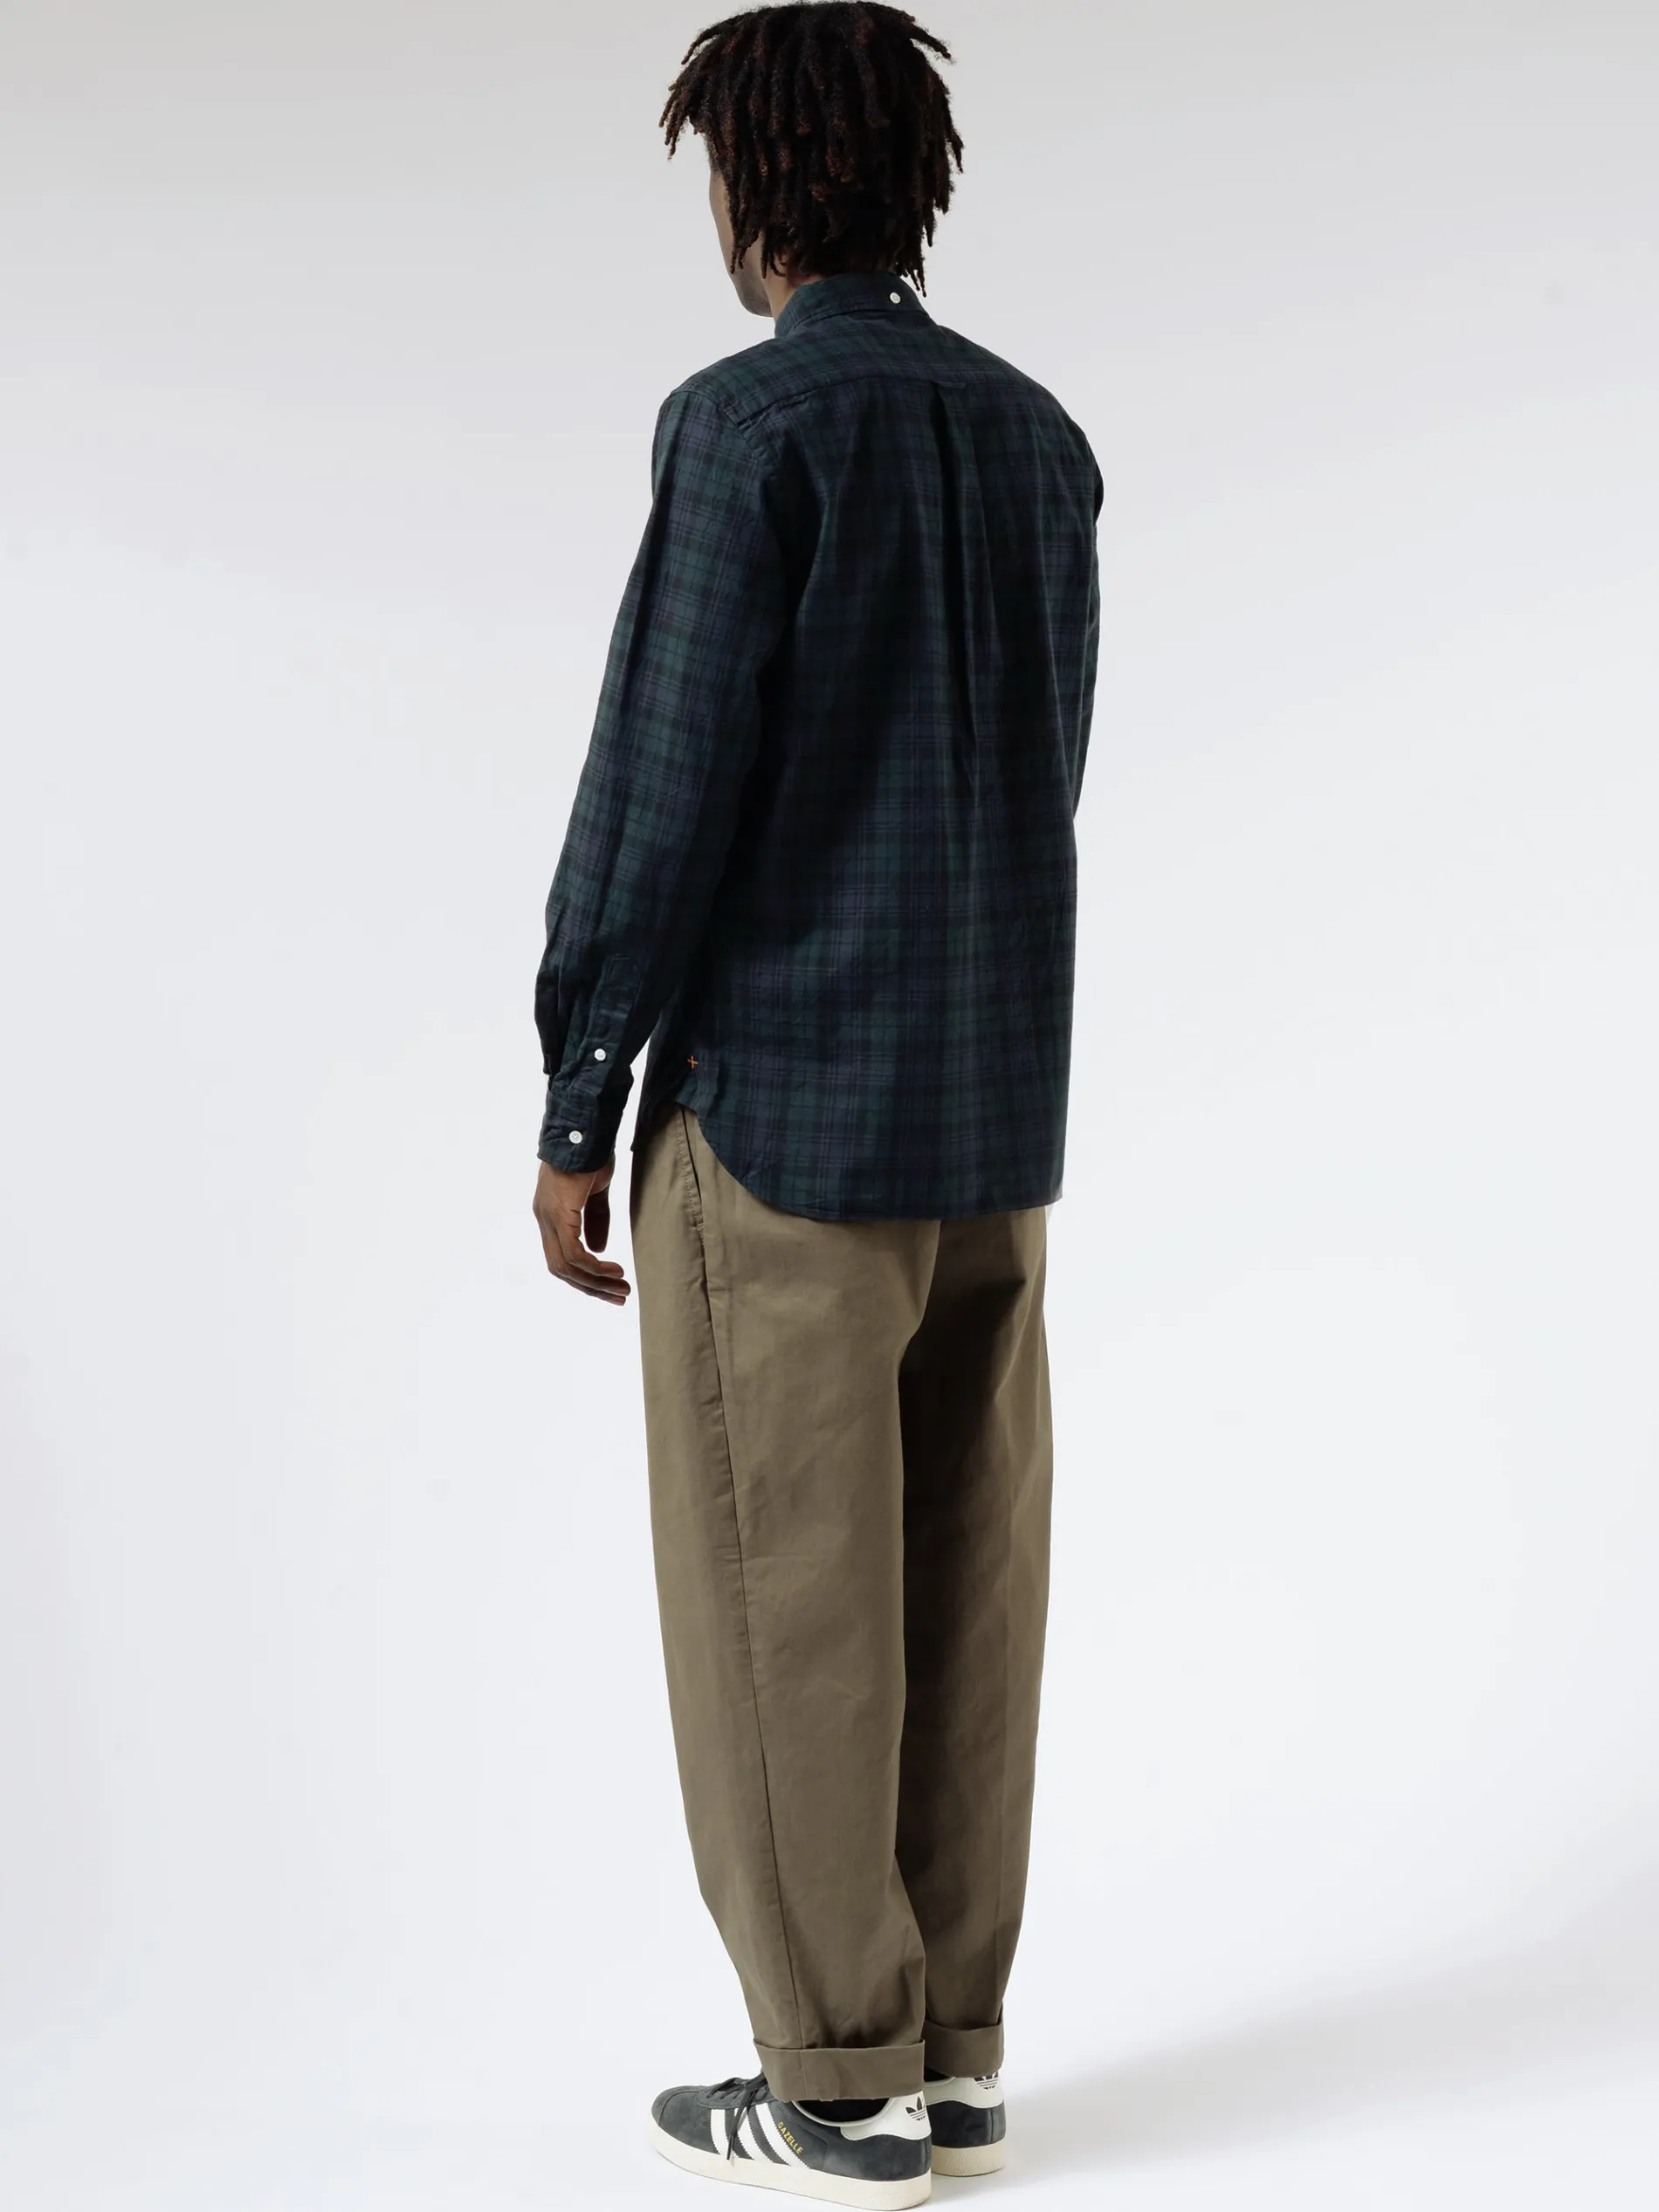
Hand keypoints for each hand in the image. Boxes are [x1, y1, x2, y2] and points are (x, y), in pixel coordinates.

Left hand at [533, 1156, 631, 1304]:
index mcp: (550, 1214)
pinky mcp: (559, 1215)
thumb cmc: (592, 1154)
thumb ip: (595, 1220)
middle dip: (591, 1287)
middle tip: (618, 1297)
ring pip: (567, 1266)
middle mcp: (544, 1219)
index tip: (609, 1285)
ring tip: (621, 1288)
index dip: (583, 1275)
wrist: (587, 1130)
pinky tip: (614, 1270)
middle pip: (561, 1268)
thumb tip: (599, 1249)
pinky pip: (574, 1254)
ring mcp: (548, 1217)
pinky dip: (594, 1267)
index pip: (561, 1257)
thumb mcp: (595, 1192)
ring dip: (595, 1282)